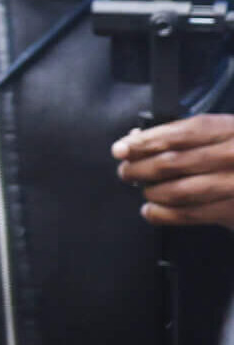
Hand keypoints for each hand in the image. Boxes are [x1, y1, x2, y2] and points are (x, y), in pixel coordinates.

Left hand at [115, 115, 233, 226]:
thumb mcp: (228, 135)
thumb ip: (189, 136)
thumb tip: (138, 139)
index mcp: (232, 130)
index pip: (181, 133)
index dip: (146, 141)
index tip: (122, 148)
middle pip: (175, 161)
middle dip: (141, 168)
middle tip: (127, 172)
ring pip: (180, 190)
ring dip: (152, 192)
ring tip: (143, 191)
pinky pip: (191, 215)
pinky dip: (164, 214)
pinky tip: (152, 211)